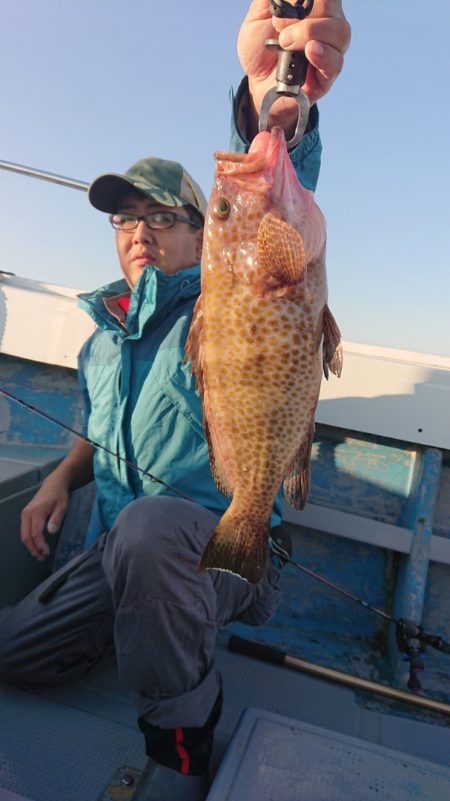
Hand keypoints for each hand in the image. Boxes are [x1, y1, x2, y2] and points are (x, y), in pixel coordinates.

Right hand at [21, 479, 68, 560]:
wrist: (53, 485)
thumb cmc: (59, 495)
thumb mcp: (62, 506)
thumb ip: (56, 518)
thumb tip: (51, 531)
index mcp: (36, 511)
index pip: (35, 533)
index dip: (39, 544)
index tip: (46, 552)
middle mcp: (27, 514)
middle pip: (26, 536)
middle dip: (33, 549)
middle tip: (42, 557)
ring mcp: (25, 515)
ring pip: (24, 535)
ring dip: (30, 546)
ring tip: (39, 555)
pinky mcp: (26, 516)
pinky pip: (25, 531)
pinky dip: (29, 540)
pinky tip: (36, 546)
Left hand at [237, 0, 350, 133]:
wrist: (254, 82)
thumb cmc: (260, 48)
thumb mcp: (259, 15)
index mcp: (315, 9)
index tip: (286, 7)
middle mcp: (327, 27)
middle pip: (333, 8)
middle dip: (305, 13)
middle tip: (278, 26)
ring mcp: (330, 51)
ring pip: (339, 32)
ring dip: (310, 32)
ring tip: (285, 42)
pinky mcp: (326, 77)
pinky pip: (335, 62)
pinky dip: (323, 55)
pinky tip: (310, 52)